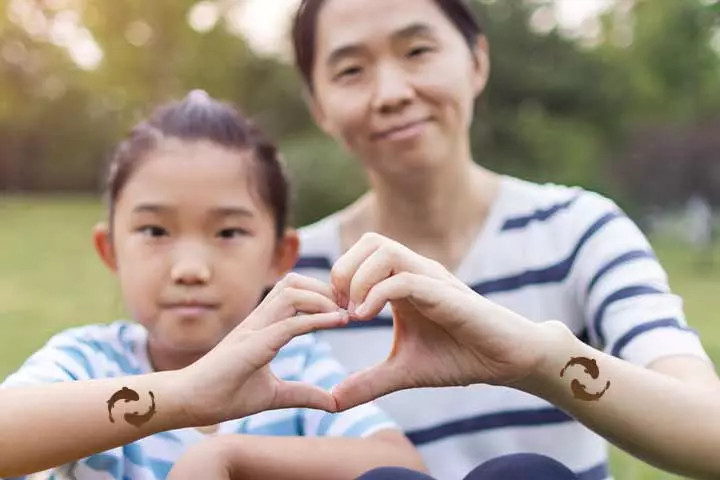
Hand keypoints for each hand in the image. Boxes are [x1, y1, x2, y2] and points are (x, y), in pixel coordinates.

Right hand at [180, 273, 347, 424]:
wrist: (188, 403)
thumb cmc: (223, 395)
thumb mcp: (274, 395)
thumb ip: (302, 394)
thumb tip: (333, 403)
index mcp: (262, 326)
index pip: (293, 293)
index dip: (321, 294)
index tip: (346, 310)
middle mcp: (258, 320)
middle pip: (294, 282)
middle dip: (326, 289)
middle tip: (349, 307)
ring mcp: (253, 329)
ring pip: (292, 293)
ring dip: (323, 299)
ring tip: (344, 314)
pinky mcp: (251, 345)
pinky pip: (288, 324)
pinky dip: (316, 319)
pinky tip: (338, 321)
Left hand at [330, 233, 555, 409]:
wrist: (505, 361)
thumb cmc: (459, 357)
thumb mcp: (404, 371)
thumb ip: (369, 381)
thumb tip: (332, 401)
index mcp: (402, 282)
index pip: (360, 255)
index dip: (339, 279)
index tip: (333, 314)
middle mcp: (415, 272)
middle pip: (369, 241)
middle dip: (344, 270)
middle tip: (340, 307)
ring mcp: (431, 279)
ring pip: (384, 250)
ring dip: (358, 278)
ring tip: (354, 313)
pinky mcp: (444, 293)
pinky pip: (404, 279)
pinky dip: (377, 294)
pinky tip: (366, 318)